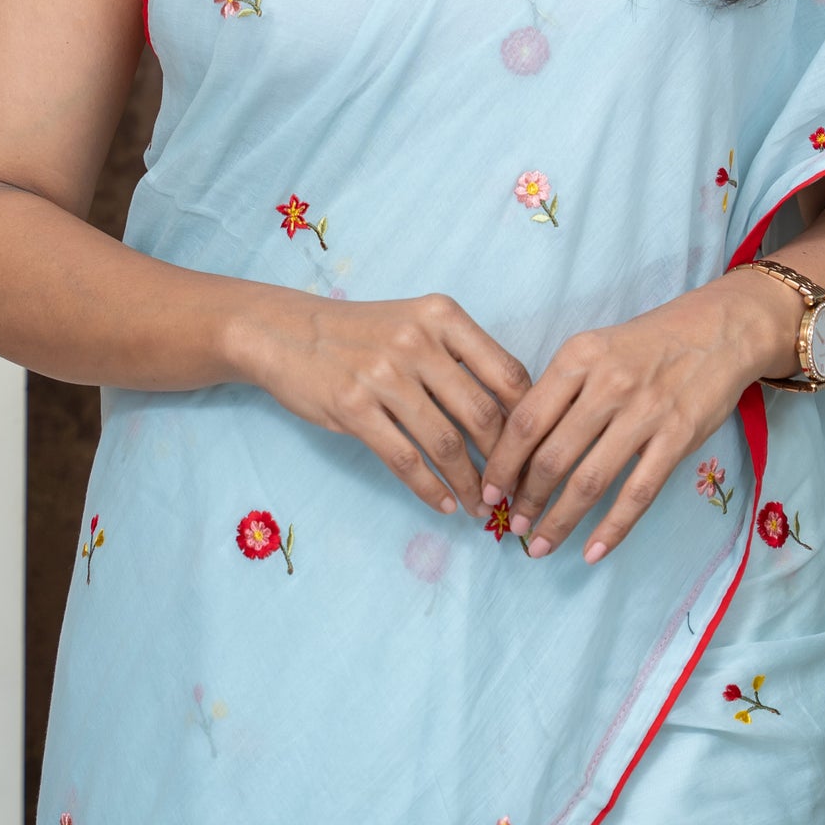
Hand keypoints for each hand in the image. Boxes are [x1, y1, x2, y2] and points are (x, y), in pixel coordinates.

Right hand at [236, 287, 533, 520]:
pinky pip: (405, 460)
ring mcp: (384, 375)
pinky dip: (431, 490)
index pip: (508, 373)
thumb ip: (461, 359)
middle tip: (515, 492)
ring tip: (483, 507)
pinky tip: (446, 505)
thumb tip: (513, 418)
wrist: (288, 333)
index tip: (536, 451)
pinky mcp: (354, 408)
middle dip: (505, 463)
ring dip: (470, 484)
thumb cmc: (363, 333)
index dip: (528, 420)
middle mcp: (417, 341)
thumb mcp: (417, 324)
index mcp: (443, 316)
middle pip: (482, 414)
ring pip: (445, 444)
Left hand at [474, 271, 803, 562]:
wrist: (718, 329)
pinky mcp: (678, 438)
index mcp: (578, 357)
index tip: (490, 489)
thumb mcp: (595, 347)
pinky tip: (592, 551)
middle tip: (512, 525)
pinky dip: (612, 528)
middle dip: (527, 499)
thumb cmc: (648, 342)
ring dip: (560, 521)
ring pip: (590, 481)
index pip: (527, 420)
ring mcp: (645, 413)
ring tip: (540, 545)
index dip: (503, 462)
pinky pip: (638, 493)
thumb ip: (561, 388)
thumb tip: (521, 446)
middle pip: (553, 456)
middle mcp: (607, 385)